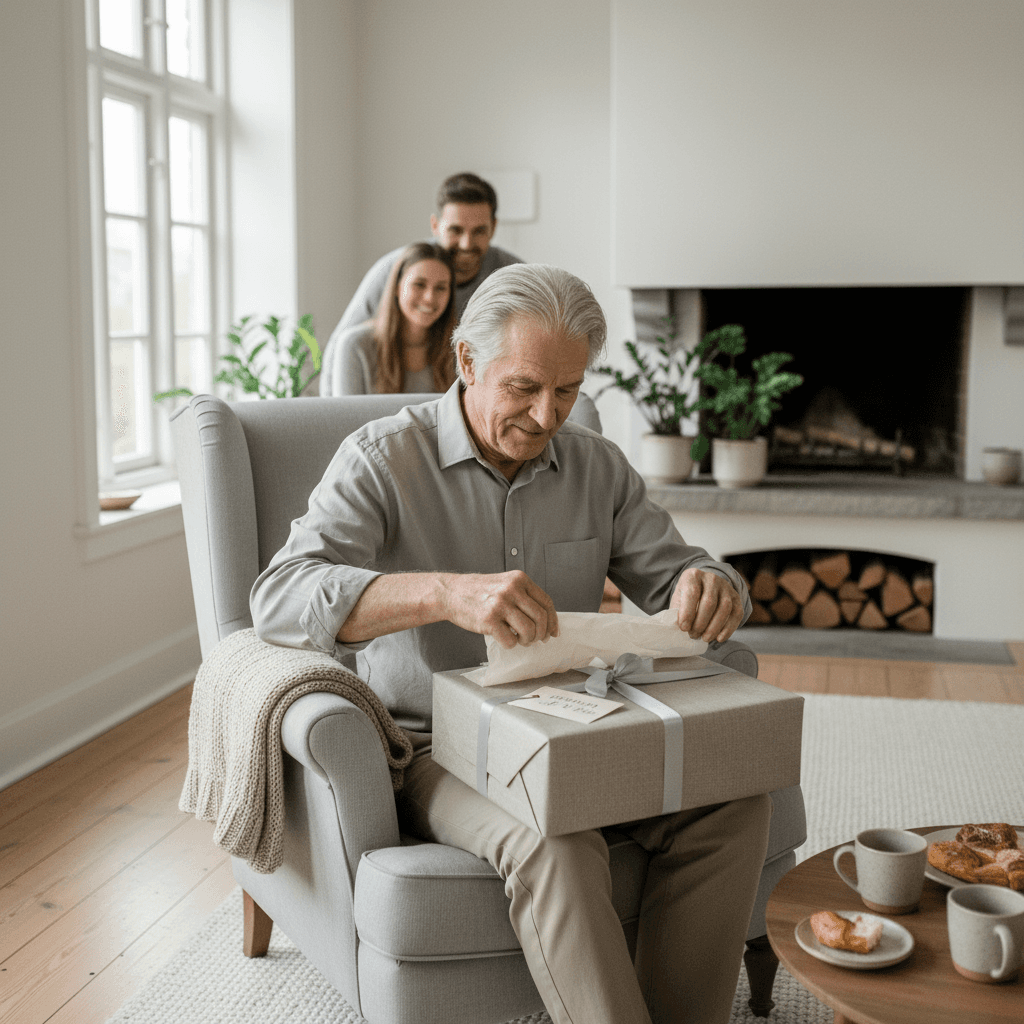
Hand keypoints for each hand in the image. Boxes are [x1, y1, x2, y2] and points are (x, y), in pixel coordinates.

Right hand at [438, 571, 557, 648]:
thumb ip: (523, 595)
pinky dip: (510, 644)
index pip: (546, 602)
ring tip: (520, 640)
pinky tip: (505, 638)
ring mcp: (500, 604)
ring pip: (529, 630)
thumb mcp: (504, 583)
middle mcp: (511, 589)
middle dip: (541, 633)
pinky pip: (510, 640)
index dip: (553, 620)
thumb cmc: (477, 591)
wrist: (450, 592)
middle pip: (541, 617)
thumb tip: (544, 620)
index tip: (553, 632)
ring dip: (527, 640)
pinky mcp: (488, 620)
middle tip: (535, 639)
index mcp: (519, 579)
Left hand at [670, 568, 743, 643]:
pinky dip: (728, 629)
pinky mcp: (736, 597)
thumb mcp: (679, 599)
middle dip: (701, 623)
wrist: (704, 588)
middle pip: (709, 602)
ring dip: (714, 627)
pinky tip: (719, 638)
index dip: (688, 612)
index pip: (692, 593)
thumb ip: (678, 611)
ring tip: (705, 638)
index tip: (684, 628)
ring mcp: (726, 587)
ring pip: (724, 608)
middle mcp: (711, 578)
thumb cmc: (688, 597)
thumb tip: (679, 628)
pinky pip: (736, 614)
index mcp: (693, 576)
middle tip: (693, 635)